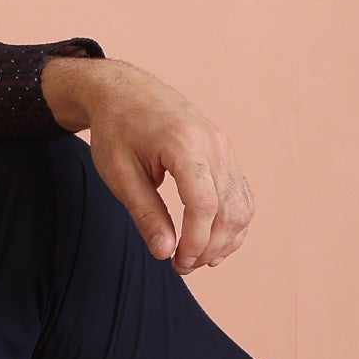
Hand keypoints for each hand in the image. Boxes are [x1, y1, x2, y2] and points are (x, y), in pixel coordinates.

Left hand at [42, 55, 254, 273]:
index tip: (177, 263)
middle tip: (181, 266)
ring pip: (241, 205)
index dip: (195, 240)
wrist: (127, 91)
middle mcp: (214, 143)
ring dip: (224, 240)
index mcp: (184, 143)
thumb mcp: (119, 174)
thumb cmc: (117, 129)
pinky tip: (213, 242)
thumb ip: (145, 214)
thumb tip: (165, 252)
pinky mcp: (227, 153)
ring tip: (196, 258)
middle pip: (228, 209)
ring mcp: (225, 147)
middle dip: (209, 247)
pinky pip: (241, 195)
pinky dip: (233, 223)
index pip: (204, 204)